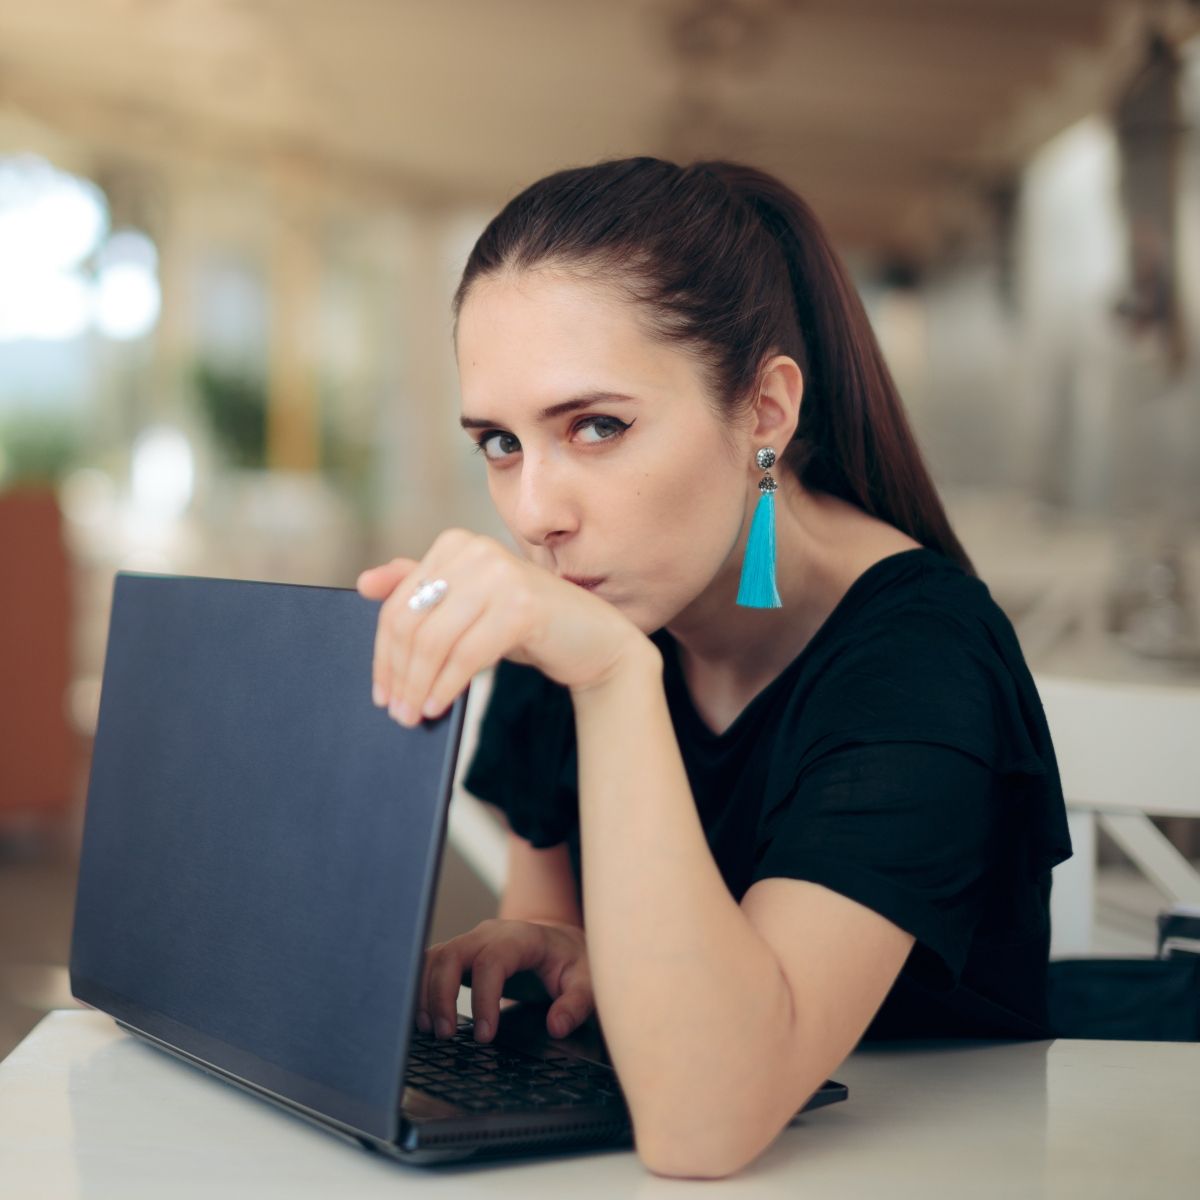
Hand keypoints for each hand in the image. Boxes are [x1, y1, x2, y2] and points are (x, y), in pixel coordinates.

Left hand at [356, 529, 652, 724]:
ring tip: (414, 715)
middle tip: (396, 712)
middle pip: (412, 621)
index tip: (380, 691)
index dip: (383, 652)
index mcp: (455, 545)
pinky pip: (466, 654)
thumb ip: (423, 589)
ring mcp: (501, 574)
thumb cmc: (527, 626)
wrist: (595, 640)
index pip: (398, 603)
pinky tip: (440, 705)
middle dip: (399, 673)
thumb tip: (364, 584)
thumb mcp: (468, 607)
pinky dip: (447, 685)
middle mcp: (476, 550)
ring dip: (419, 685)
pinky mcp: (522, 605)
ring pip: (434, 640)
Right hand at [418, 918, 592, 1043]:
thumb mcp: (586, 982)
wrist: (561, 943)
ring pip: (435, 958)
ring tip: (431, 1031)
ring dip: (426, 993)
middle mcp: (490, 933)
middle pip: (452, 954)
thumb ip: (575, 1004)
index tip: (484, 1035)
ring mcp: (472, 941)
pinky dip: (422, 988)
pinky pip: (432, 964)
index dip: (483, 998)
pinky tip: (424, 1018)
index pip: (491, 961)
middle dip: (442, 995)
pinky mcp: (461, 954)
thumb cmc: (571, 962)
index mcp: (521, 938)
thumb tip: (556, 1026)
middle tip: (445, 1035)